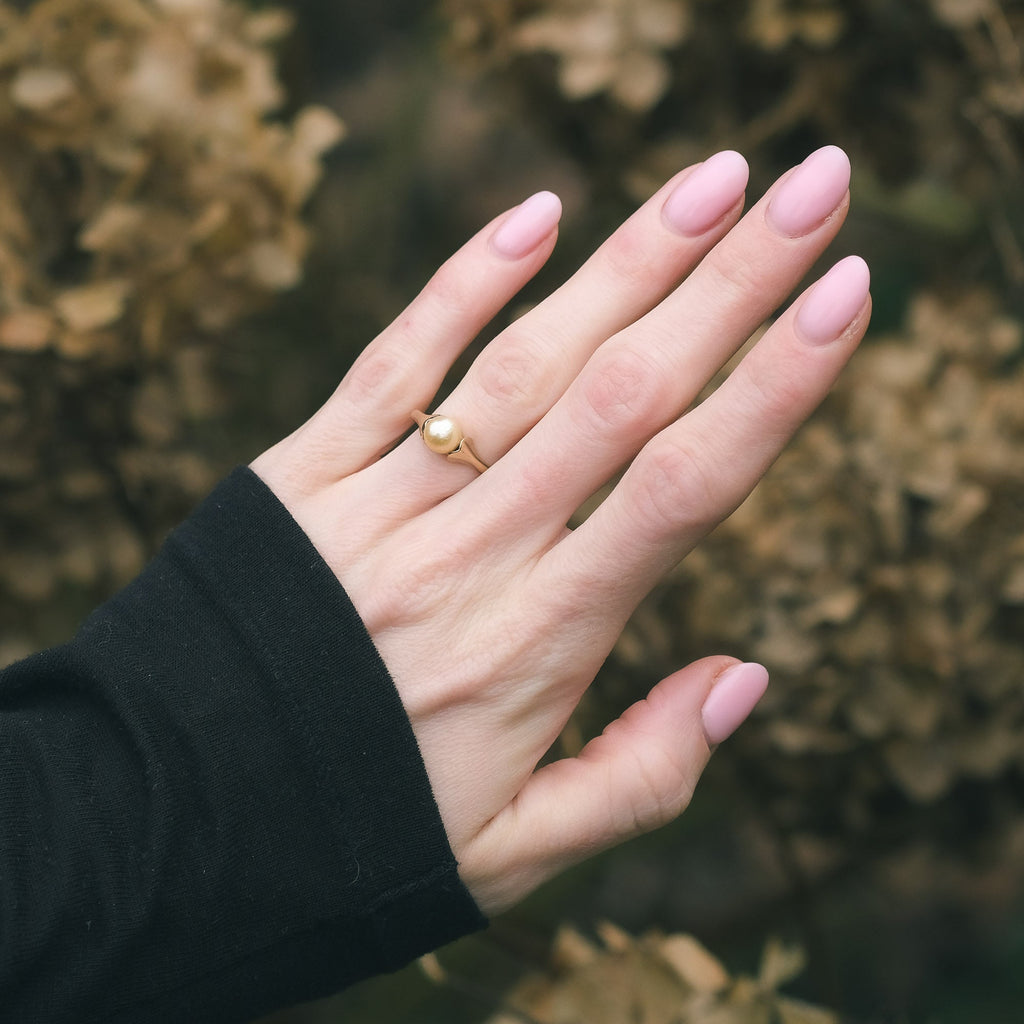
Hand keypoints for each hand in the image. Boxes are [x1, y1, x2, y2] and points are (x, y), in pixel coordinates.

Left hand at [251, 146, 870, 912]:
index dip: (773, 389)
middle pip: (622, 395)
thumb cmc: (360, 836)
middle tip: (816, 189)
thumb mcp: (518, 849)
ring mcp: (379, 505)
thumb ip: (643, 773)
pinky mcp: (302, 475)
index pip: (682, 489)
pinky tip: (537, 213)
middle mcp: (469, 556)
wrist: (171, 820)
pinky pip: (394, 362)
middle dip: (732, 286)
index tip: (846, 300)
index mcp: (536, 647)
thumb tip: (748, 675)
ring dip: (626, 262)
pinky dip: (464, 282)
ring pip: (524, 362)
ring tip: (714, 181)